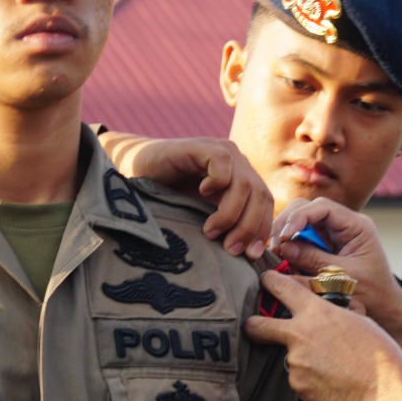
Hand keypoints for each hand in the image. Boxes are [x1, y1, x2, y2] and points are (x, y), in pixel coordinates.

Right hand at [100, 132, 272, 257]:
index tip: (251, 255)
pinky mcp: (203, 145)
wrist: (136, 170)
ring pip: (244, 185)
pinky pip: (222, 164)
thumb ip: (225, 225)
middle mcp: (237, 163)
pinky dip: (216, 183)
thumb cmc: (168, 196)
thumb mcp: (202, 214)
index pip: (265, 204)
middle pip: (260, 196)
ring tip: (210, 231)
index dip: (262, 229)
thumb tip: (248, 254)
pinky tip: (200, 194)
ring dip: (230, 214)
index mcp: (242, 179)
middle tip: (230, 249)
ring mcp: (221, 151)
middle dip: (249, 227)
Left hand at [245, 270, 401, 400]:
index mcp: (316, 312)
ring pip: (289, 358)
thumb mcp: (358, 319)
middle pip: (257, 326)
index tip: (266, 282)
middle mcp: (299, 334)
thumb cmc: (378, 355)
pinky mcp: (298, 386)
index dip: (270, 282)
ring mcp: (296, 362)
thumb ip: (331, 314)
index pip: (281, 287)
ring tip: (330, 366)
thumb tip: (324, 313)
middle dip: (253, 326)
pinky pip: (299, 380)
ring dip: (302, 361)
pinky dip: (310, 380)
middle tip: (255, 328)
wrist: (383, 391)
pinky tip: (331, 380)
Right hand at [270, 198, 401, 371]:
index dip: (299, 218)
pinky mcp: (325, 247)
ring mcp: (334, 235)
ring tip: (276, 253)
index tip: (283, 236)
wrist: (385, 312)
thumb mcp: (341, 278)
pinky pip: (303, 239)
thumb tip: (284, 248)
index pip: (322, 207)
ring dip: (286, 235)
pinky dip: (291, 247)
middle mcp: (345, 225)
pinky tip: (282, 258)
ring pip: (302, 222)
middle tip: (275, 245)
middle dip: (288, 223)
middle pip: (308, 209)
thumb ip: (313, 260)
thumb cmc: (372, 296)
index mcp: (357, 226)